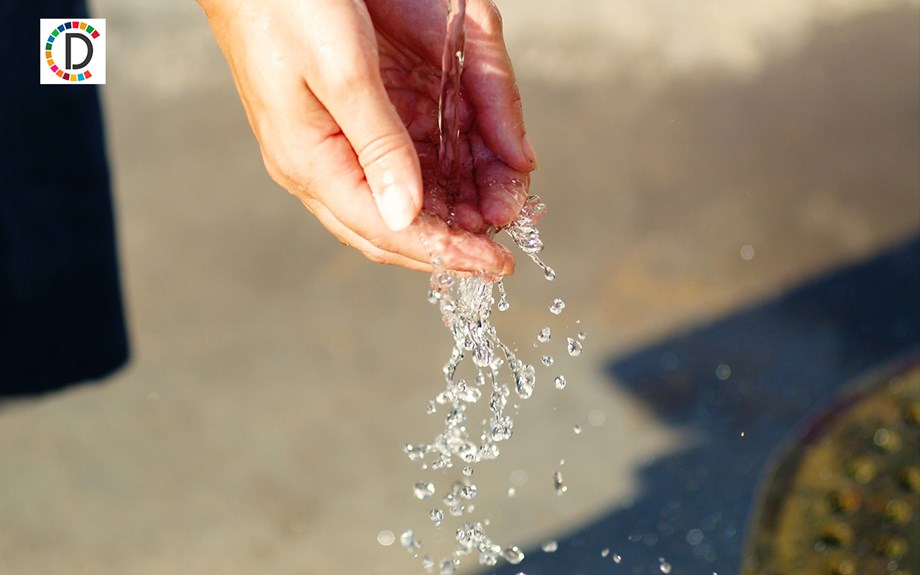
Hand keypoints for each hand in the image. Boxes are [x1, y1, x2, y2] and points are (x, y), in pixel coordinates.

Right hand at [199, 0, 537, 274]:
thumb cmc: (287, 3)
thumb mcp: (341, 72)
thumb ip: (379, 145)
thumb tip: (408, 217)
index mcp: (310, 162)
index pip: (387, 230)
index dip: (446, 251)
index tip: (497, 264)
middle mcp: (321, 165)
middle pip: (394, 227)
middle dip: (452, 240)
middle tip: (505, 246)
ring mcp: (334, 146)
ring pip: (401, 199)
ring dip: (452, 210)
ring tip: (499, 209)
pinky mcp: (350, 121)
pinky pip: (400, 164)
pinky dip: (440, 177)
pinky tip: (471, 177)